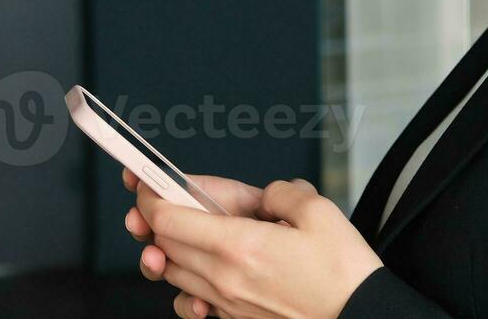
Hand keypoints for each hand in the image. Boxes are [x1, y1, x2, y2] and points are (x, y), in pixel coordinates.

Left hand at [124, 170, 382, 318]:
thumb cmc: (344, 275)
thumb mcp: (319, 212)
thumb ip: (281, 193)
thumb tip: (266, 197)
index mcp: (239, 245)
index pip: (168, 218)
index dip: (149, 195)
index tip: (144, 182)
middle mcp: (224, 278)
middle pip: (164, 245)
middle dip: (152, 220)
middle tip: (154, 202)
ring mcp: (228, 304)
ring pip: (174, 275)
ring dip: (169, 252)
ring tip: (178, 237)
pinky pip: (194, 304)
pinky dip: (188, 288)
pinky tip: (200, 279)